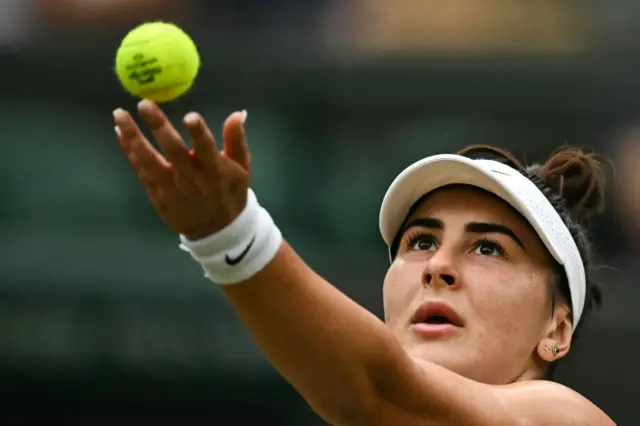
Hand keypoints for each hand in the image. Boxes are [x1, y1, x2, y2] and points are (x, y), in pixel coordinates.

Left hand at [114, 100, 249, 239]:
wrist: (216, 231)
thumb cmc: (229, 193)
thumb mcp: (242, 169)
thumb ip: (237, 140)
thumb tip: (237, 113)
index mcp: (215, 170)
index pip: (206, 148)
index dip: (198, 133)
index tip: (190, 116)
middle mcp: (192, 179)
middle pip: (172, 150)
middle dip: (158, 126)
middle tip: (144, 104)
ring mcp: (172, 189)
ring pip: (149, 161)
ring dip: (133, 138)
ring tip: (119, 115)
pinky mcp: (157, 196)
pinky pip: (141, 170)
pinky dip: (130, 151)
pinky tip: (121, 133)